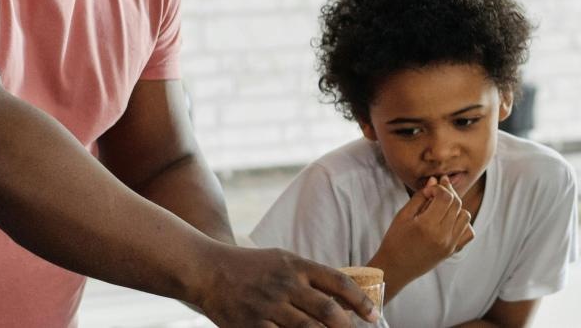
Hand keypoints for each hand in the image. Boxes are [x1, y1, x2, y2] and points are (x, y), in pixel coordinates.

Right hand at [192, 244, 377, 327]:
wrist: (208, 269)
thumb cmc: (250, 266)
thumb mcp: (283, 260)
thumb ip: (311, 276)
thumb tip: (342, 296)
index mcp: (297, 266)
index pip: (339, 282)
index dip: (360, 301)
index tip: (372, 315)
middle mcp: (286, 285)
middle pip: (327, 311)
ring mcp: (269, 306)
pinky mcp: (252, 325)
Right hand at [373, 176, 475, 283]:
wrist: (394, 268)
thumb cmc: (395, 240)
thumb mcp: (403, 215)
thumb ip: (421, 196)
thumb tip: (435, 180)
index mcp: (427, 225)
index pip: (445, 196)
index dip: (438, 188)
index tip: (428, 190)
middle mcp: (442, 236)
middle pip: (457, 204)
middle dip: (448, 193)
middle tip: (437, 191)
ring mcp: (450, 245)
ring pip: (465, 216)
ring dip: (456, 207)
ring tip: (441, 207)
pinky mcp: (452, 251)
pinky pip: (468, 232)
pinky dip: (462, 223)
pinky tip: (449, 221)